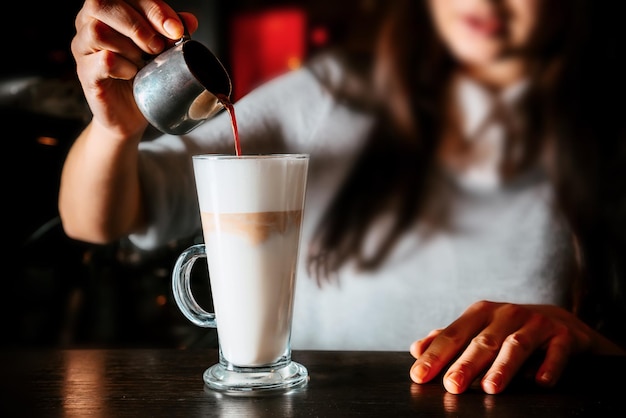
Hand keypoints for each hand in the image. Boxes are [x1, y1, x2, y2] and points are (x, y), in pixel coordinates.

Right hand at [71, 0, 197, 138]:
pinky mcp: (85, 73)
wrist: (131, 114)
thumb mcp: (162, 51)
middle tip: (157, 47)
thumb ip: (171, 32)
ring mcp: (82, 49)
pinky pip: (102, 60)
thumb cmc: (143, 77)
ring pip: (97, 31)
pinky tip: (132, 74)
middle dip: (137, 24)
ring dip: (129, 46)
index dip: (152, 8)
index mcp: (107, 11)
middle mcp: (87, 24)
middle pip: (101, 4)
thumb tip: (190, 20)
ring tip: (144, 61)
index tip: (176, 29)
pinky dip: (122, 66)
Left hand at [409, 300, 624, 393]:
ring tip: (490, 388)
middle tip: (451, 385)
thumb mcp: (478, 329)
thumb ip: (449, 339)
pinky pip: (557, 351)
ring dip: (503, 367)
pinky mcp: (564, 336)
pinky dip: (549, 366)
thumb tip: (416, 349)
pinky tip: (541, 382)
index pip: (453, 335)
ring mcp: (536, 323)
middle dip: (465, 364)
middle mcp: (506, 314)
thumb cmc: (508, 329)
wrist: (560, 322)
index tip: (419, 375)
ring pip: (516, 345)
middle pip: (483, 341)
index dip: (435, 355)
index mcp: (480, 313)